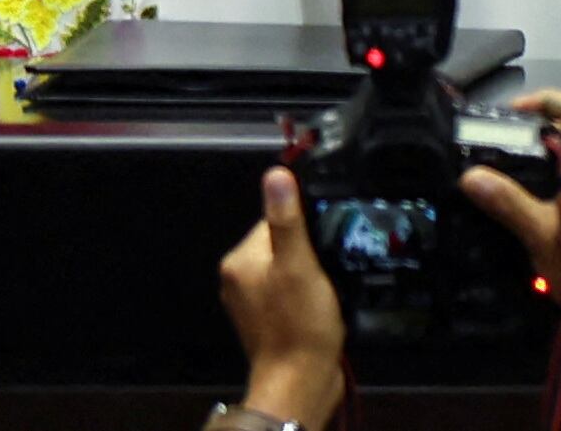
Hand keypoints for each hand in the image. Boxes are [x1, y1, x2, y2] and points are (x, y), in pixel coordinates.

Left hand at [218, 167, 344, 430]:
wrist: (300, 386)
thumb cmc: (299, 326)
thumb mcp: (298, 264)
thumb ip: (287, 219)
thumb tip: (276, 174)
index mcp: (240, 261)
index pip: (273, 221)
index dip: (302, 229)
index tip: (319, 246)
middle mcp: (239, 280)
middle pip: (281, 246)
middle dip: (306, 256)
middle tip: (322, 275)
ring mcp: (252, 306)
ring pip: (287, 271)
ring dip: (308, 278)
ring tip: (321, 295)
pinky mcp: (268, 324)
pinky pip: (289, 296)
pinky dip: (305, 299)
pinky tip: (318, 310)